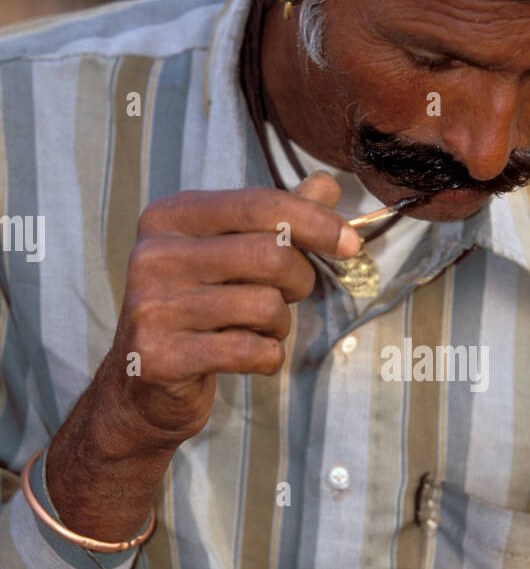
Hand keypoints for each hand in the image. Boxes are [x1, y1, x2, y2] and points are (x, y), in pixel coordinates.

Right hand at [98, 173, 361, 451]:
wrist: (140, 383)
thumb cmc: (197, 309)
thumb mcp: (230, 253)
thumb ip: (276, 219)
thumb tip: (327, 185)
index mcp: (170, 217)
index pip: (259, 204)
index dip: (316, 222)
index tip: (350, 243)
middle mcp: (155, 255)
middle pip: (270, 254)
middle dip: (299, 280)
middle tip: (288, 296)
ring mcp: (153, 307)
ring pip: (265, 306)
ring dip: (279, 325)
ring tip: (255, 329)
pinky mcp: (161, 357)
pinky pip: (249, 351)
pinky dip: (267, 358)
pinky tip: (248, 356)